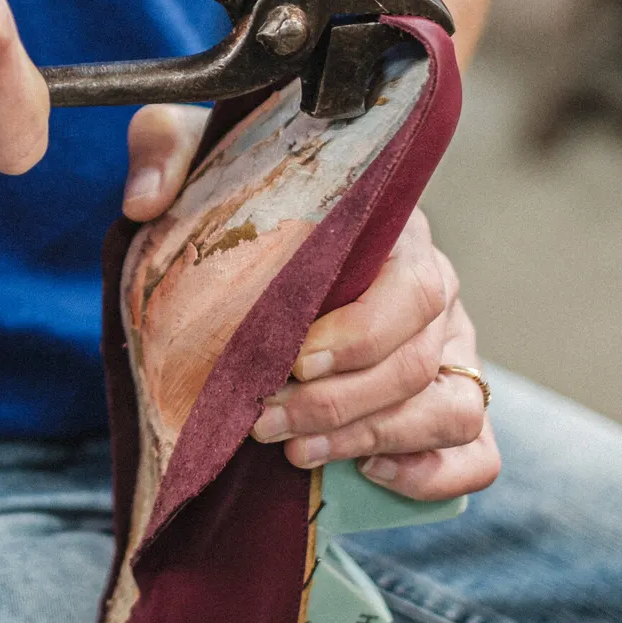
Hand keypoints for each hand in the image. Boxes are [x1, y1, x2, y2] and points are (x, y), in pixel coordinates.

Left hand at [123, 104, 499, 500]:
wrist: (254, 250)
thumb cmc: (237, 199)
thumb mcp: (197, 154)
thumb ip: (165, 148)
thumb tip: (143, 199)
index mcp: (393, 231)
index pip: (410, 287)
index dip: (357, 336)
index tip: (289, 361)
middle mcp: (434, 290)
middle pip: (417, 360)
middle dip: (337, 404)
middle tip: (263, 423)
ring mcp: (451, 349)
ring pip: (452, 410)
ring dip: (373, 440)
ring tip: (295, 452)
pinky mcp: (449, 400)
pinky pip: (477, 452)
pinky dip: (432, 474)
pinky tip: (366, 474)